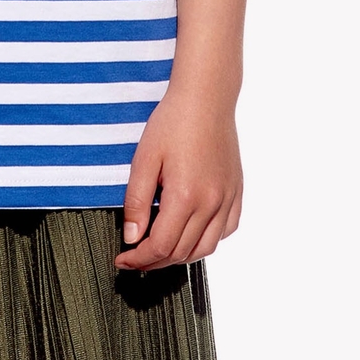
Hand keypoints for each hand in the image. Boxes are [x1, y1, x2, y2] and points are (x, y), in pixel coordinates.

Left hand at [114, 89, 242, 272]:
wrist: (206, 98)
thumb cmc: (173, 122)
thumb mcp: (144, 158)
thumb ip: (137, 201)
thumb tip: (133, 237)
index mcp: (185, 196)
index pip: (160, 246)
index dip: (138, 259)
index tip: (122, 259)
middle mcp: (211, 203)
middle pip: (182, 253)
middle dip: (155, 261)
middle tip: (135, 257)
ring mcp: (227, 199)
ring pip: (206, 248)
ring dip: (180, 257)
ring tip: (160, 250)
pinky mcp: (236, 192)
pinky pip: (225, 231)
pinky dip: (207, 241)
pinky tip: (191, 233)